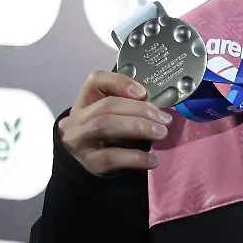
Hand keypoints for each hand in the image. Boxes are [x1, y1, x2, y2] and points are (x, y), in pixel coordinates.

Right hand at [57, 72, 172, 174]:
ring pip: (105, 126)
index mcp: (86, 101)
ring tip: (161, 133)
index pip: (95, 80)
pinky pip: (112, 157)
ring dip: (138, 128)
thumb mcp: (118, 115)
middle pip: (106, 106)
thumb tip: (157, 109)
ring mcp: (80, 140)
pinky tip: (153, 160)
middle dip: (140, 110)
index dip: (120, 82)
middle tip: (165, 119)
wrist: (92, 161)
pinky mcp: (89, 162)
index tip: (143, 93)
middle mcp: (78, 118)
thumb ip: (132, 106)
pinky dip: (136, 158)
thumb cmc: (111, 133)